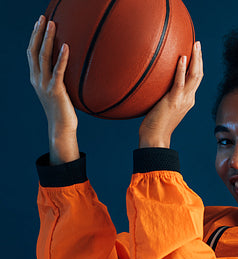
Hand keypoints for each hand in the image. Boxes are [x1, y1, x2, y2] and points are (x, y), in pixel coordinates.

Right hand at [27, 15, 78, 164]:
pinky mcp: (55, 90)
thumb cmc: (64, 111)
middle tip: (43, 17)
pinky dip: (61, 58)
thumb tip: (72, 69)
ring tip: (53, 24)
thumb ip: (61, 79)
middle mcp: (37, 79)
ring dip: (47, 39)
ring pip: (43, 57)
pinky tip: (66, 46)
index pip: (31, 53)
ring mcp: (44, 84)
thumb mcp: (60, 91)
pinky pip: (58, 71)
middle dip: (38, 32)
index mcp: (36, 78)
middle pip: (34, 50)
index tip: (39, 23)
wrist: (61, 128)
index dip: (34, 37)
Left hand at [138, 41, 203, 147]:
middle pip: (199, 74)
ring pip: (194, 76)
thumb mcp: (160, 106)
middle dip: (199, 58)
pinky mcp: (174, 101)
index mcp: (187, 99)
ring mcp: (183, 100)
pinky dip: (182, 69)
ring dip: (196, 59)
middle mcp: (189, 98)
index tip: (194, 52)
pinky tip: (182, 58)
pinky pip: (180, 82)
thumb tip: (151, 84)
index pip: (196, 79)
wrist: (155, 139)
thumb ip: (161, 95)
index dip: (197, 65)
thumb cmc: (154, 125)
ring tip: (195, 45)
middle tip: (197, 43)